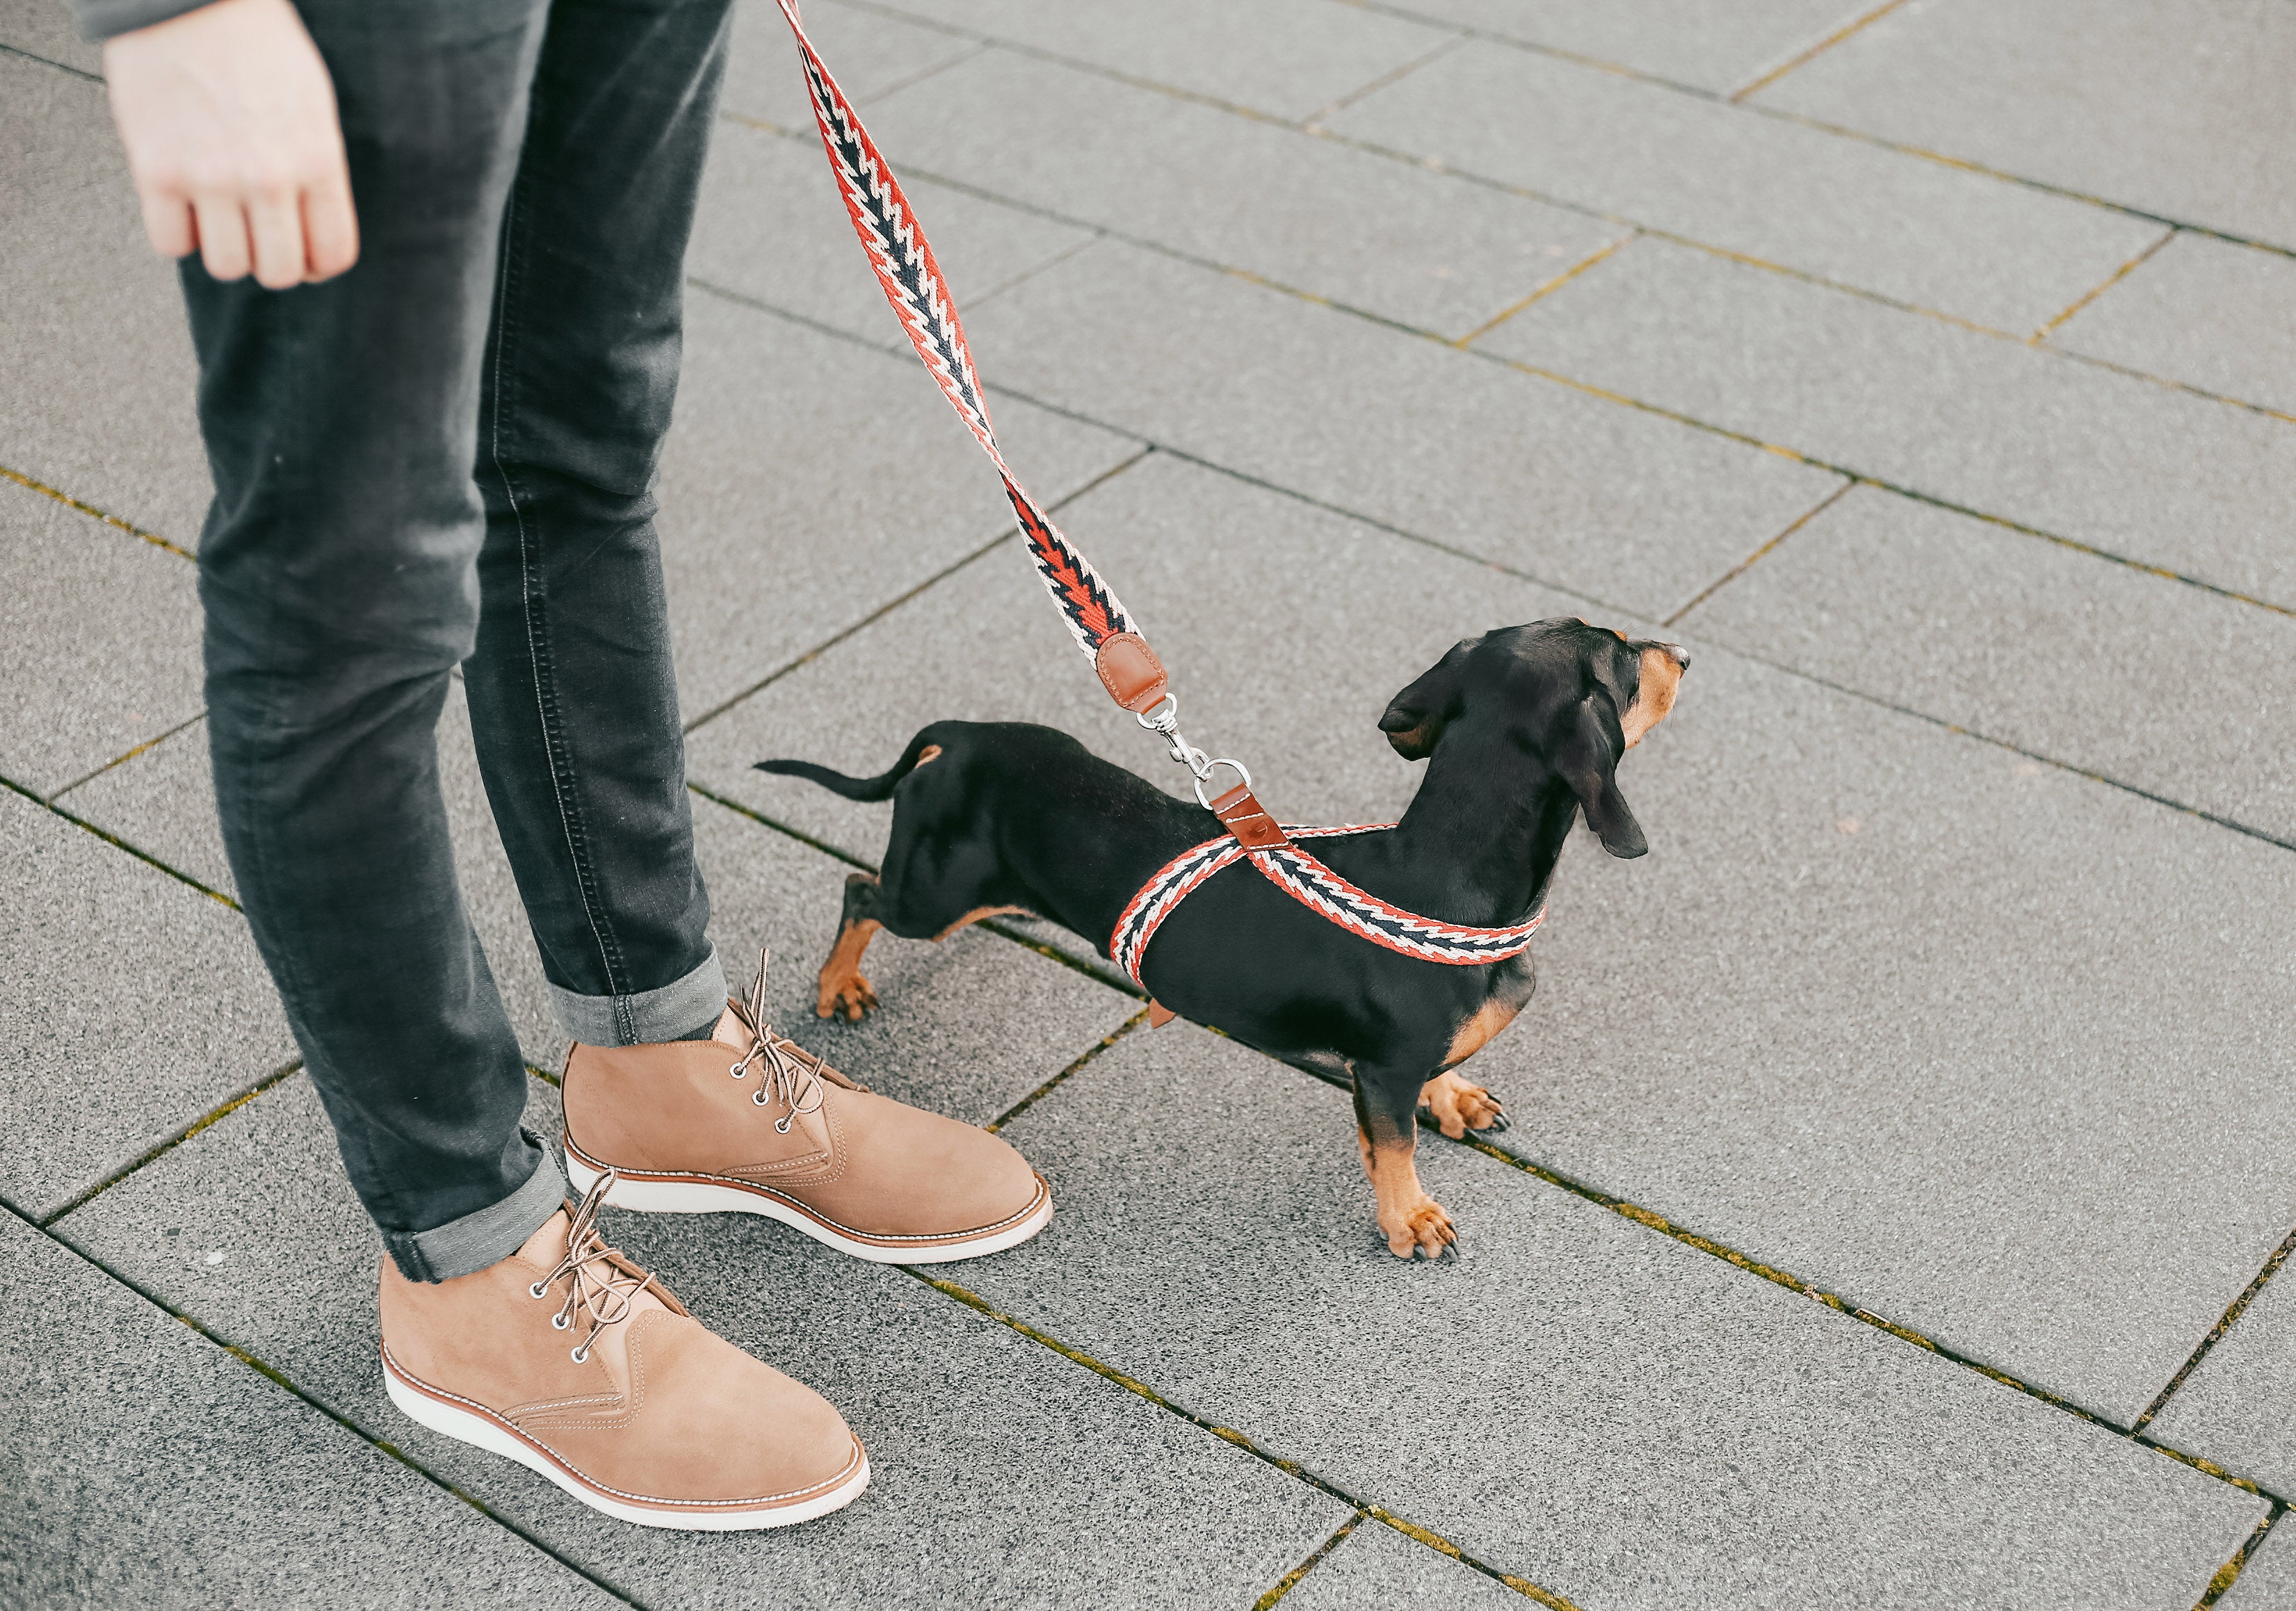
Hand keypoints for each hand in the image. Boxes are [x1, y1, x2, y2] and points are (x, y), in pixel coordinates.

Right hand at [103, 0, 358, 287]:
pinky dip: (176, 233)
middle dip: (270, 262)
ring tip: (218, 215)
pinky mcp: (157, 172)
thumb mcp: (314, 107)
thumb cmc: (257, 47)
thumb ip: (317, 172)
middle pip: (278, 272)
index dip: (318, 265)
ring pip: (226, 267)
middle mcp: (268, 178)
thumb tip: (314, 230)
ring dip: (223, 249)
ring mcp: (211, 178)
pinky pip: (171, 244)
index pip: (333, 254)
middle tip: (258, 237)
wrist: (192, 0)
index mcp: (317, 162)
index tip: (304, 256)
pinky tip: (181, 202)